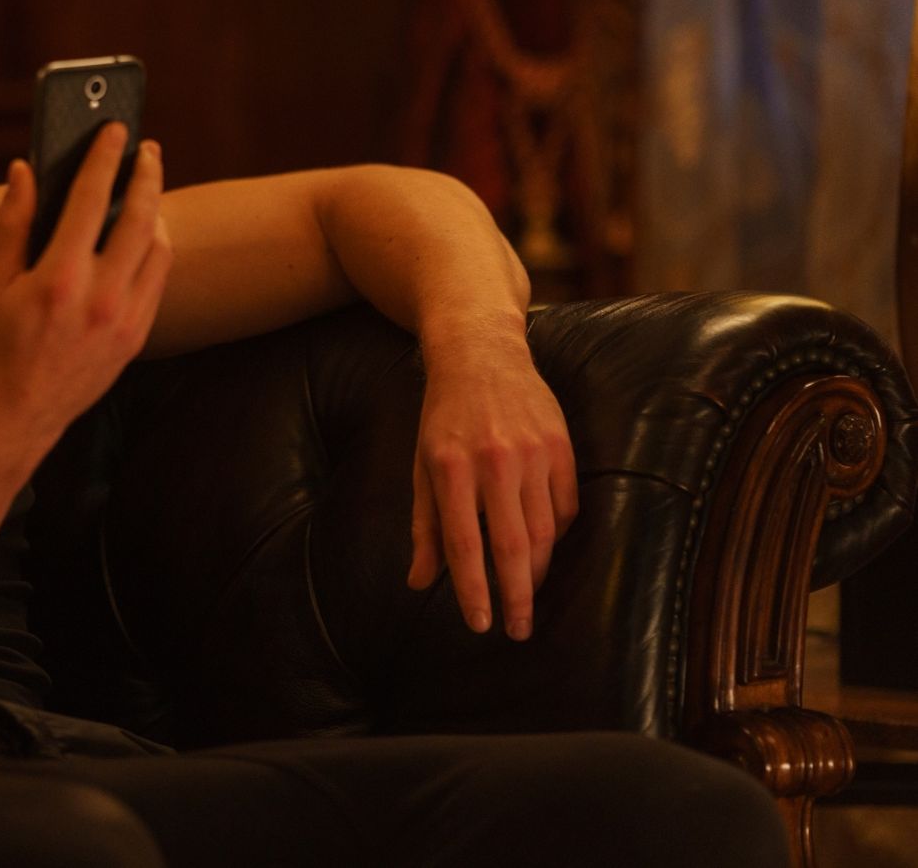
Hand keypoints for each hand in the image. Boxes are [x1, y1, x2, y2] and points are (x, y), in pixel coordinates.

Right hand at [0, 124, 172, 457]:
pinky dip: (155, 249)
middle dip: (147, 175)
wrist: (16, 414)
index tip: (115, 130)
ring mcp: (125, 319)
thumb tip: (24, 170)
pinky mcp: (137, 336)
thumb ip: (11, 222)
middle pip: (141, 217)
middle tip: (147, 150)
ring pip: (159, 248)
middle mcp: (101, 297)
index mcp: (59, 278)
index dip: (105, 157)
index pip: (92, 199)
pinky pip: (158, 279)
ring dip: (156, 211)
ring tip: (146, 190)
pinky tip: (144, 236)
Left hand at [406, 337, 576, 639]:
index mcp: (451, 468)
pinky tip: (543, 550)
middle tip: (518, 631)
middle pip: (511, 546)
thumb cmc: (443, 417)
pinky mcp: (561, 446)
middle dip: (516, 597)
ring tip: (526, 596)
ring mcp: (533, 453)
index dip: (473, 590)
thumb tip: (421, 582)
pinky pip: (565, 506)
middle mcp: (494, 462)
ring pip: (544, 532)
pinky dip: (556, 535)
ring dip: (536, 572)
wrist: (480, 354)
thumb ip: (424, 526)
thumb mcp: (422, 466)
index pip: (464, 544)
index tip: (480, 624)